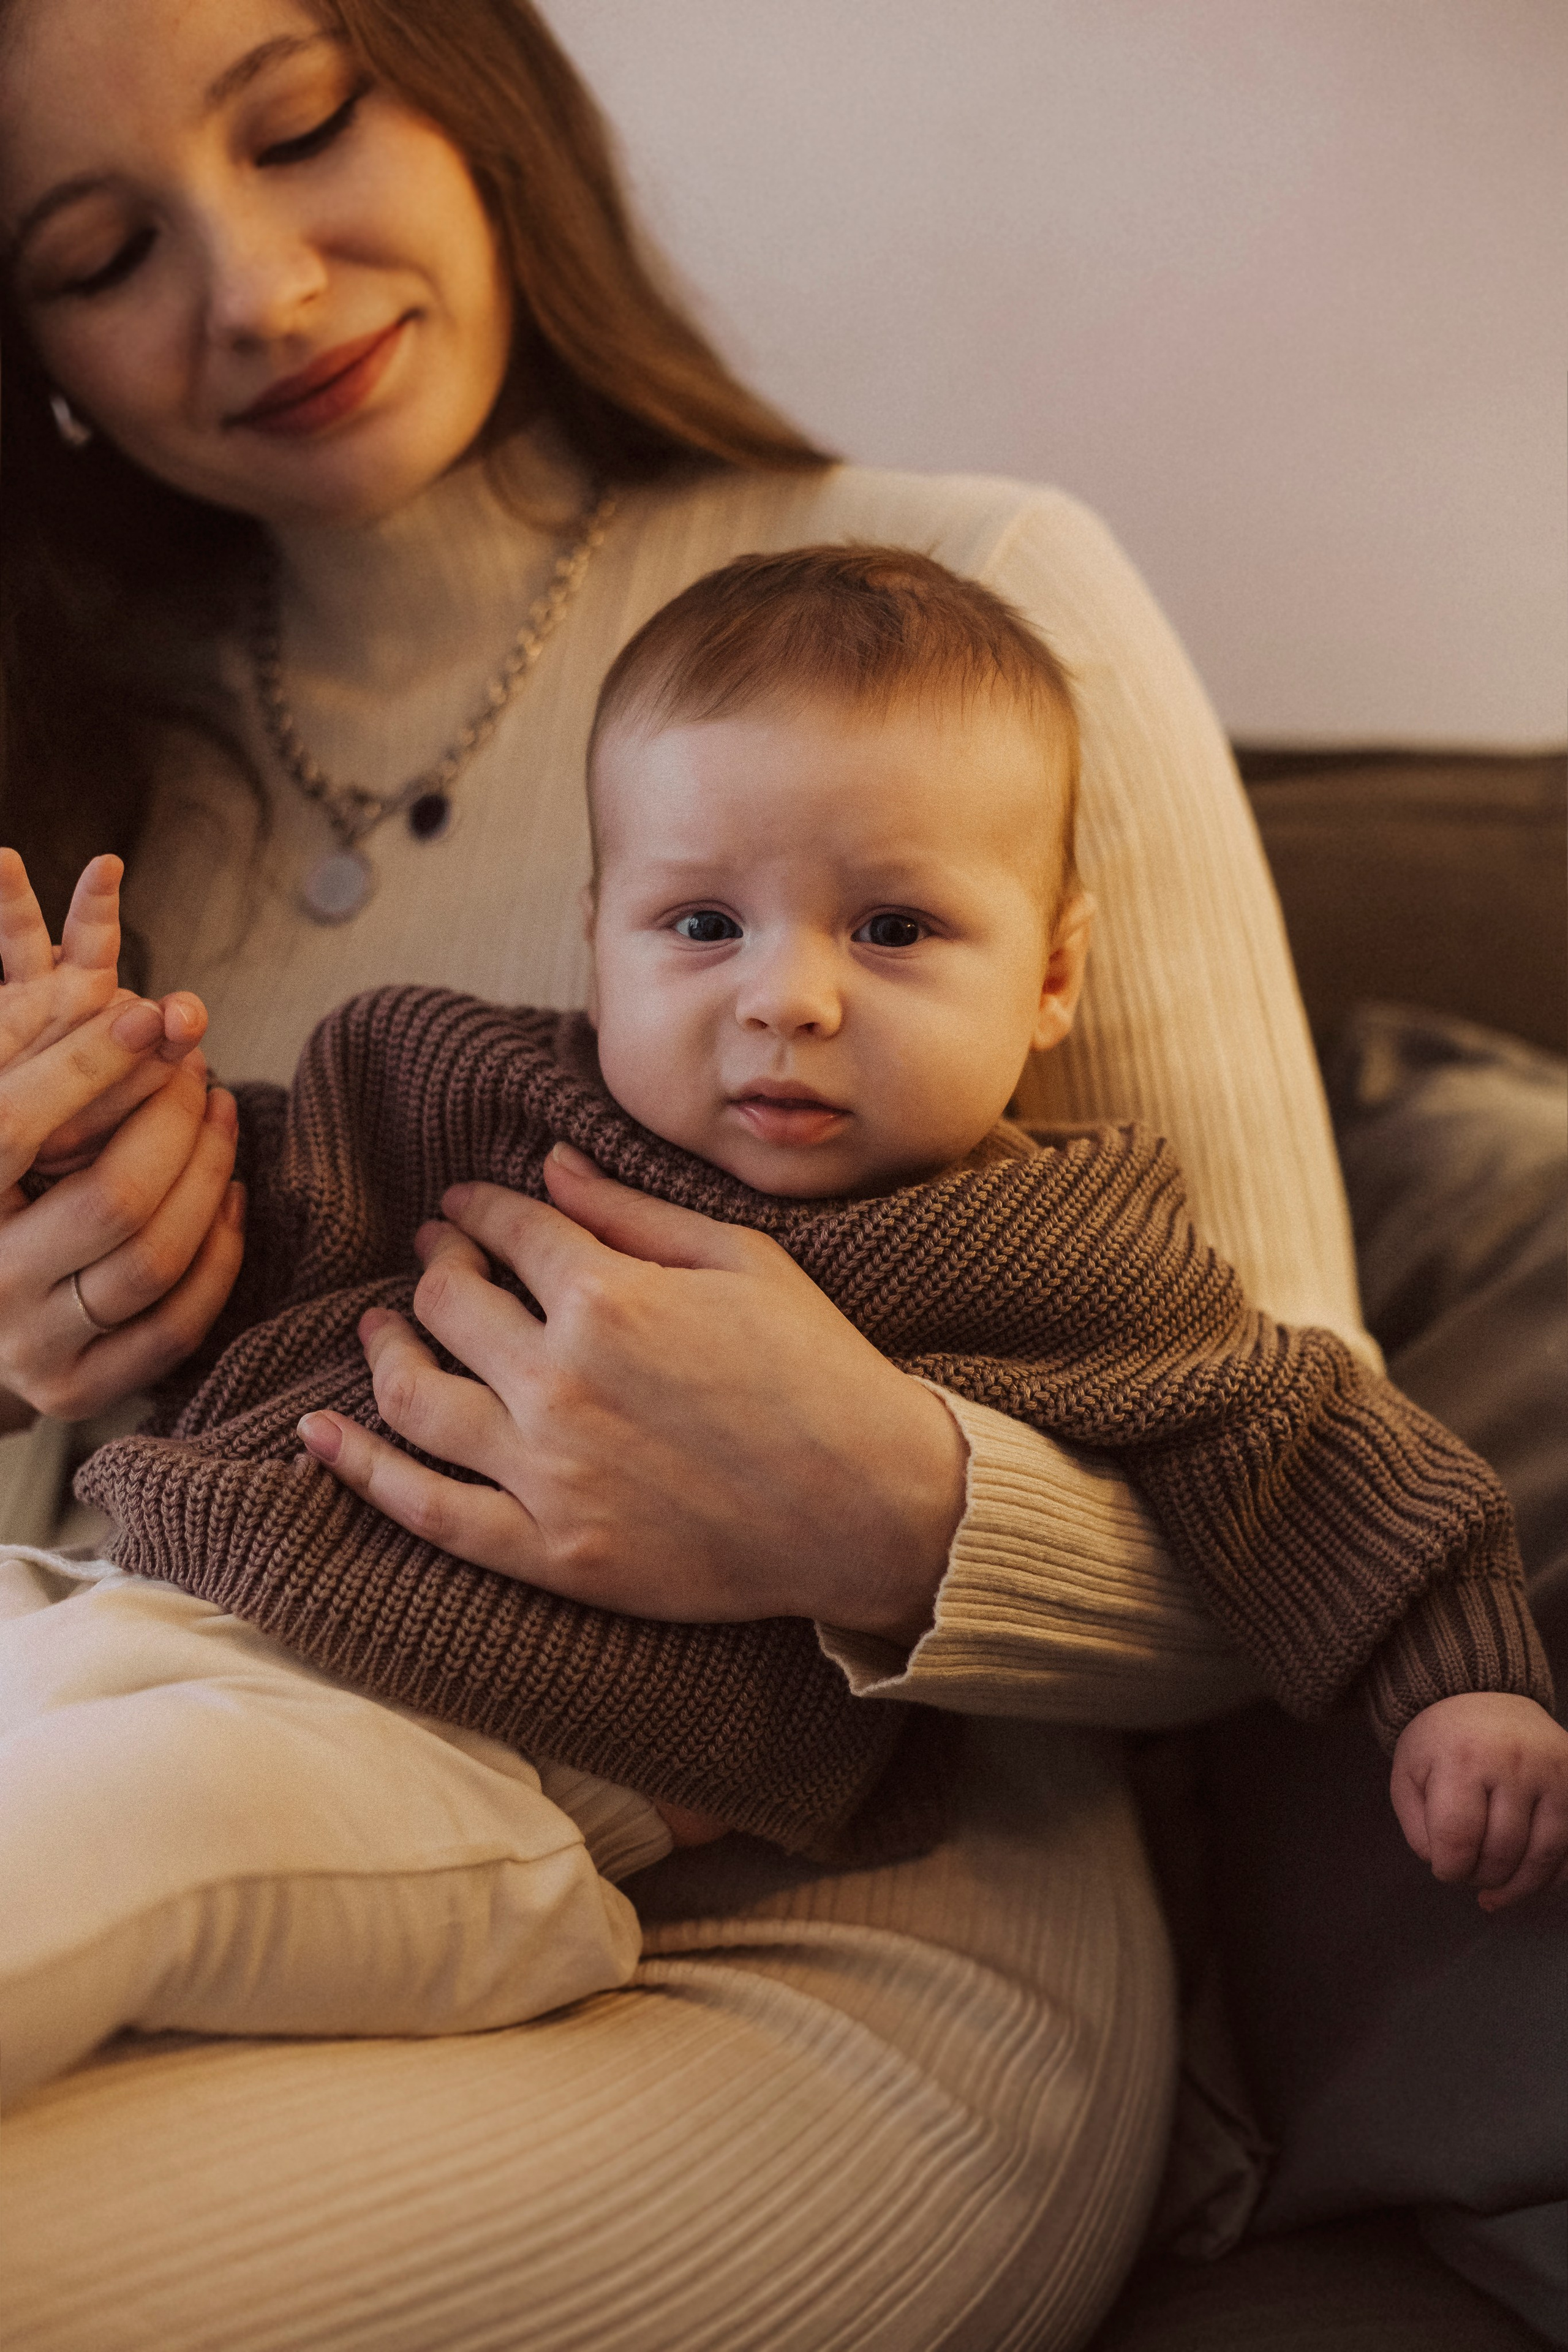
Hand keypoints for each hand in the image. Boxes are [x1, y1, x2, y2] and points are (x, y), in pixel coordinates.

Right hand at [0, 849, 243, 1420]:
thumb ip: (31, 1025)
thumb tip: (84, 934)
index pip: (16, 1121)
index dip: (89, 1065)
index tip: (155, 1014)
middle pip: (112, 1196)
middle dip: (173, 1122)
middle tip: (198, 1064)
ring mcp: (25, 1344)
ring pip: (154, 1258)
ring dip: (210, 1175)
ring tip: (219, 1109)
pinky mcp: (76, 1389)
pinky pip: (177, 1323)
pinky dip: (220, 1253)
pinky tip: (231, 1195)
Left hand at [299, 1142, 967, 1639]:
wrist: (869, 1508)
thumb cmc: (818, 1372)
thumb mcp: (742, 1262)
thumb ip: (634, 1213)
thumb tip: (550, 1167)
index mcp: (609, 1298)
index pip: (508, 1230)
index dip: (477, 1207)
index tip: (466, 1204)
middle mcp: (560, 1382)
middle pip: (448, 1303)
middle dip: (434, 1264)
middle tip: (436, 1255)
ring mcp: (548, 1474)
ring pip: (416, 1396)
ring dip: (384, 1347)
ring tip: (379, 1325)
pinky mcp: (551, 1554)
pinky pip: (425, 1510)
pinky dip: (360, 1469)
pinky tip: (318, 1434)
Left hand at [1390, 1692, 1567, 1909]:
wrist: (1485, 1696)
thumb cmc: (1442, 1743)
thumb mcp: (1409, 1774)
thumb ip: (1418, 1827)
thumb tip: (1445, 1864)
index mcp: (1463, 1758)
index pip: (1458, 1837)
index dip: (1449, 1869)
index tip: (1445, 1869)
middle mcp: (1515, 1764)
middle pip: (1503, 1852)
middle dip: (1482, 1877)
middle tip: (1469, 1874)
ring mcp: (1554, 1774)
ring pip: (1544, 1856)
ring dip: (1518, 1886)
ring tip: (1495, 1890)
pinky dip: (1552, 1876)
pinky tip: (1528, 1879)